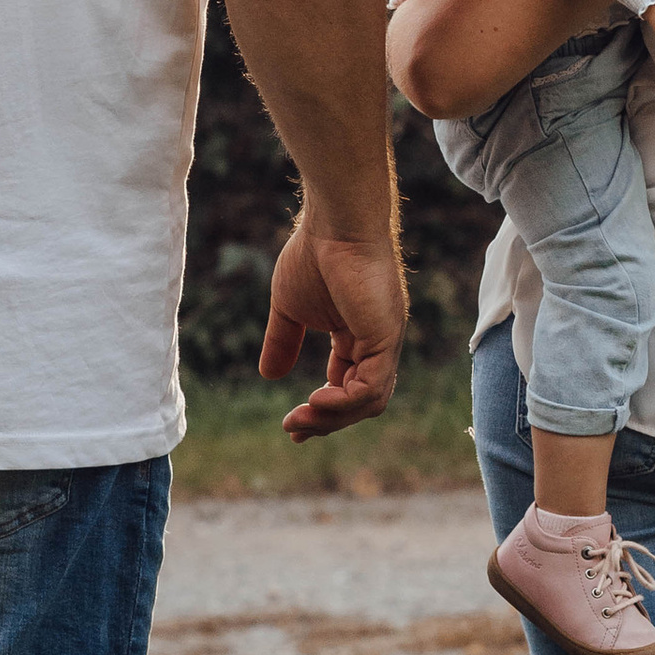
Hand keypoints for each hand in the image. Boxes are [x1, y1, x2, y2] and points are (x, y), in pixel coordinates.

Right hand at [257, 208, 408, 437]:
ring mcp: (385, 341)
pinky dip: (344, 402)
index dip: (323, 409)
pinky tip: (316, 400)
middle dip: (327, 421)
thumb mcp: (289, 308)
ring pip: (369, 401)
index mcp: (358, 336)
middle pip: (361, 401)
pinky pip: (371, 386)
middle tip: (294, 429)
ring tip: (299, 419)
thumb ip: (282, 341)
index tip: (292, 424)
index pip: (348, 385)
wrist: (333, 224)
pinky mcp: (386, 337)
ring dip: (332, 417)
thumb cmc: (313, 255)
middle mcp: (377, 342)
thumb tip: (268, 376)